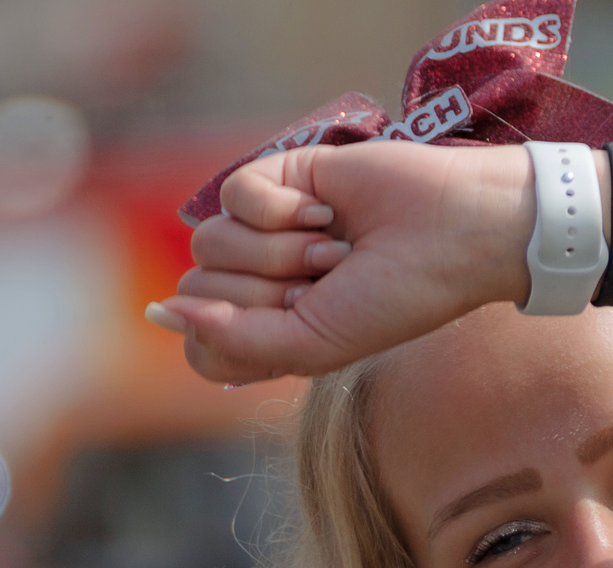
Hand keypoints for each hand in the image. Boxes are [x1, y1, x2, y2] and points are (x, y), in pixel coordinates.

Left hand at [150, 141, 540, 384]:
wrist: (453, 232)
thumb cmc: (397, 299)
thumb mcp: (312, 345)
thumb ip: (231, 338)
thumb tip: (159, 309)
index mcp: (273, 333)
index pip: (198, 345)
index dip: (220, 338)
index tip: (278, 329)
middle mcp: (264, 282)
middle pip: (199, 290)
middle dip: (264, 291)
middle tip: (325, 282)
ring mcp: (268, 230)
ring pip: (209, 241)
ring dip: (277, 250)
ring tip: (331, 247)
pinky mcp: (280, 177)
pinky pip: (234, 194)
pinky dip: (278, 208)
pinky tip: (322, 209)